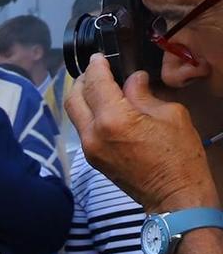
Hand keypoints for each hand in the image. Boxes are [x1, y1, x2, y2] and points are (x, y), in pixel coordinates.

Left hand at [67, 58, 217, 211]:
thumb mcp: (170, 115)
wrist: (174, 196)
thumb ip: (144, 94)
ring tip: (97, 87)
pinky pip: (83, 129)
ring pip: (75, 114)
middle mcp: (93, 133)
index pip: (96, 83)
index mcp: (113, 119)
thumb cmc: (179, 155)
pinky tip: (102, 108)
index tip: (99, 57)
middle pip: (74, 98)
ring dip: (82, 97)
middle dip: (82, 80)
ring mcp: (89, 148)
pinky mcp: (92, 158)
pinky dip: (88, 114)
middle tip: (95, 70)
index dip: (96, 67)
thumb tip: (133, 80)